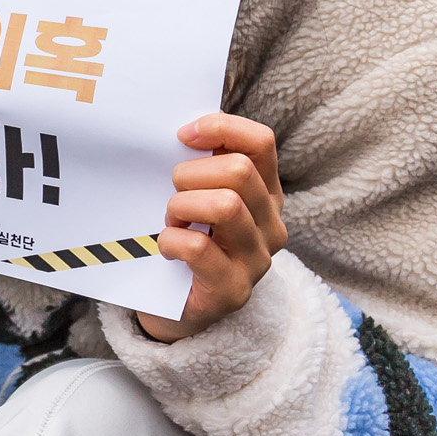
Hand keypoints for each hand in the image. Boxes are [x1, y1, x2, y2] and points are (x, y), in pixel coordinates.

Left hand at [135, 113, 286, 342]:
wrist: (176, 307)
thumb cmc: (186, 238)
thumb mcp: (199, 195)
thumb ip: (201, 165)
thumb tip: (183, 129)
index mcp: (265, 193)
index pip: (261, 142)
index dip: (221, 128)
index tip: (182, 136)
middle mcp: (270, 224)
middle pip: (239, 172)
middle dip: (191, 174)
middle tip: (172, 193)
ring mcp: (257, 260)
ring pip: (225, 206)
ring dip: (181, 206)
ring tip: (171, 221)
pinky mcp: (233, 290)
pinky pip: (198, 248)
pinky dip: (172, 241)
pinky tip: (166, 248)